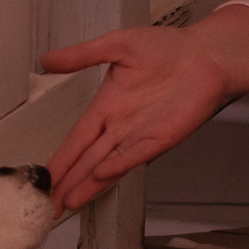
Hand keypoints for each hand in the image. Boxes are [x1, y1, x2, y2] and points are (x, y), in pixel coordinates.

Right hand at [42, 7, 248, 209]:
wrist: (206, 55)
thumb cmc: (167, 49)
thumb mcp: (117, 45)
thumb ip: (82, 55)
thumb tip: (46, 60)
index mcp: (105, 106)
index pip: (75, 139)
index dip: (59, 159)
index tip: (42, 177)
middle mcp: (119, 126)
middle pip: (86, 160)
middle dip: (66, 182)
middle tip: (47, 204)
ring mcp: (139, 135)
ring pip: (106, 165)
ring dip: (87, 183)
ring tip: (68, 201)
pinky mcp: (161, 138)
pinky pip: (135, 154)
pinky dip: (117, 165)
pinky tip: (100, 175)